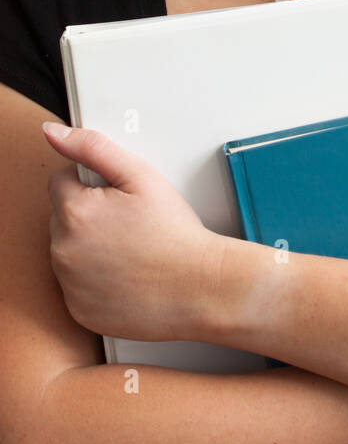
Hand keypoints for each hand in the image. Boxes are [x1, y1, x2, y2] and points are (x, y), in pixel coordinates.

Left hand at [43, 121, 223, 342]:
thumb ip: (93, 147)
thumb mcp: (141, 176)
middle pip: (63, 217)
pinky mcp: (79, 310)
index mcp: (74, 212)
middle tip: (130, 223)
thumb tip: (53, 133)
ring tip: (131, 249)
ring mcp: (69, 285)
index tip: (119, 196)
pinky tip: (125, 274)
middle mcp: (62, 251)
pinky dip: (94, 280)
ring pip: (69, 251)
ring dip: (89, 247)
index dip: (93, 183)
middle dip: (89, 214)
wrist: (199, 287)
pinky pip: (76, 286)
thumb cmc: (175, 233)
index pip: (61, 181)